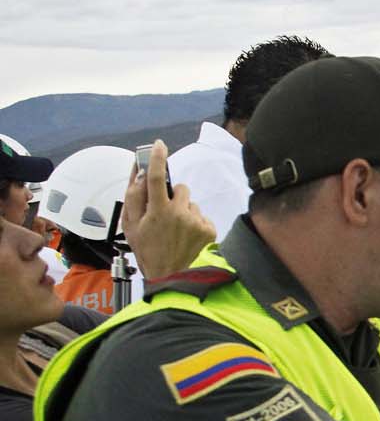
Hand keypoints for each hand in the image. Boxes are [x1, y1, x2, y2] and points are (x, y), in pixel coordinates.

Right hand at [122, 139, 215, 280]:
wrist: (170, 276)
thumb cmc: (147, 249)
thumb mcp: (130, 225)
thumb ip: (133, 197)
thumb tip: (137, 172)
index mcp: (157, 211)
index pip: (155, 177)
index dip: (156, 158)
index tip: (159, 145)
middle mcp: (179, 213)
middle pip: (180, 188)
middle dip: (172, 196)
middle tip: (165, 213)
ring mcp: (196, 221)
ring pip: (191, 202)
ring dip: (184, 210)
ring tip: (175, 229)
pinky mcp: (209, 229)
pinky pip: (202, 215)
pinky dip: (195, 222)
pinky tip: (187, 236)